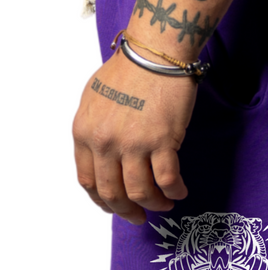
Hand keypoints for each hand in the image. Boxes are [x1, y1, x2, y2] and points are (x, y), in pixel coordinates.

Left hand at [72, 49, 197, 224]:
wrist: (156, 53)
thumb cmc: (129, 69)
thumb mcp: (94, 99)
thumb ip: (94, 129)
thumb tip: (104, 155)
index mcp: (85, 132)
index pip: (88, 180)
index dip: (103, 200)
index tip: (115, 206)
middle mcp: (105, 142)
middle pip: (112, 192)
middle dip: (126, 210)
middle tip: (138, 216)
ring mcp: (133, 143)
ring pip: (141, 191)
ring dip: (154, 204)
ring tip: (164, 204)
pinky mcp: (162, 141)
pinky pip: (167, 179)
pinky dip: (175, 191)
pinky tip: (180, 191)